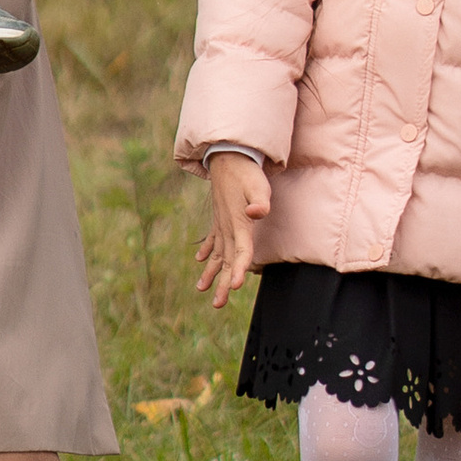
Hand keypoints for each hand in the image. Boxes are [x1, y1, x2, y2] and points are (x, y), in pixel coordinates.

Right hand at [193, 152, 270, 303]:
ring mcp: (221, 223)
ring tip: (202, 290)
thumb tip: (257, 212)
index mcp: (238, 224)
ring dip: (211, 272)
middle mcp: (227, 227)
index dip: (238, 270)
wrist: (229, 155)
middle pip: (226, 260)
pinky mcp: (220, 217)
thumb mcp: (259, 185)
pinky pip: (212, 239)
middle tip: (218, 305)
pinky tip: (199, 260)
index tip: (235, 286)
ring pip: (216, 253)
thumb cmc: (248, 172)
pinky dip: (207, 251)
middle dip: (222, 283)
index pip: (240, 253)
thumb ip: (260, 201)